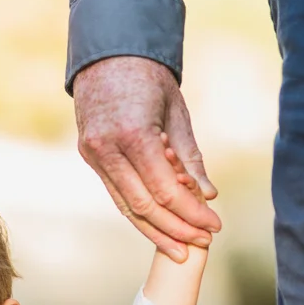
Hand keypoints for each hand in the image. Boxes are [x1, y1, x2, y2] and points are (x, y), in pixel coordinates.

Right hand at [72, 56, 221, 261]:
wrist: (107, 55)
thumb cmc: (149, 80)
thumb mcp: (176, 114)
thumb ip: (190, 157)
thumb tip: (209, 194)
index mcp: (134, 134)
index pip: (165, 190)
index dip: (192, 213)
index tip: (214, 225)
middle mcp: (107, 148)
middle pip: (145, 205)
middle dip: (177, 228)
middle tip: (203, 243)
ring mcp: (93, 154)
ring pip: (126, 206)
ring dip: (155, 230)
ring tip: (181, 250)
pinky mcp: (89, 157)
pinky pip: (116, 194)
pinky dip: (139, 213)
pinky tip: (159, 228)